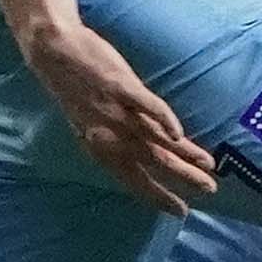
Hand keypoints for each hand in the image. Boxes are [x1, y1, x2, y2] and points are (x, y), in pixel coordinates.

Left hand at [23, 19, 216, 216]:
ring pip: (154, 139)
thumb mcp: (86, 122)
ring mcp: (114, 109)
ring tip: (208, 166)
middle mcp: (108, 134)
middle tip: (209, 190)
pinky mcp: (118, 84)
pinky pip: (145, 105)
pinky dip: (162, 120)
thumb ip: (110, 139)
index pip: (133, 179)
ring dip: (183, 154)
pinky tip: (178, 134)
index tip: (180, 211)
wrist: (51, 50)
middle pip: (151, 162)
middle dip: (182, 178)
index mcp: (99, 146)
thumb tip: (137, 154)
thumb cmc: (69, 85)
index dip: (157, 196)